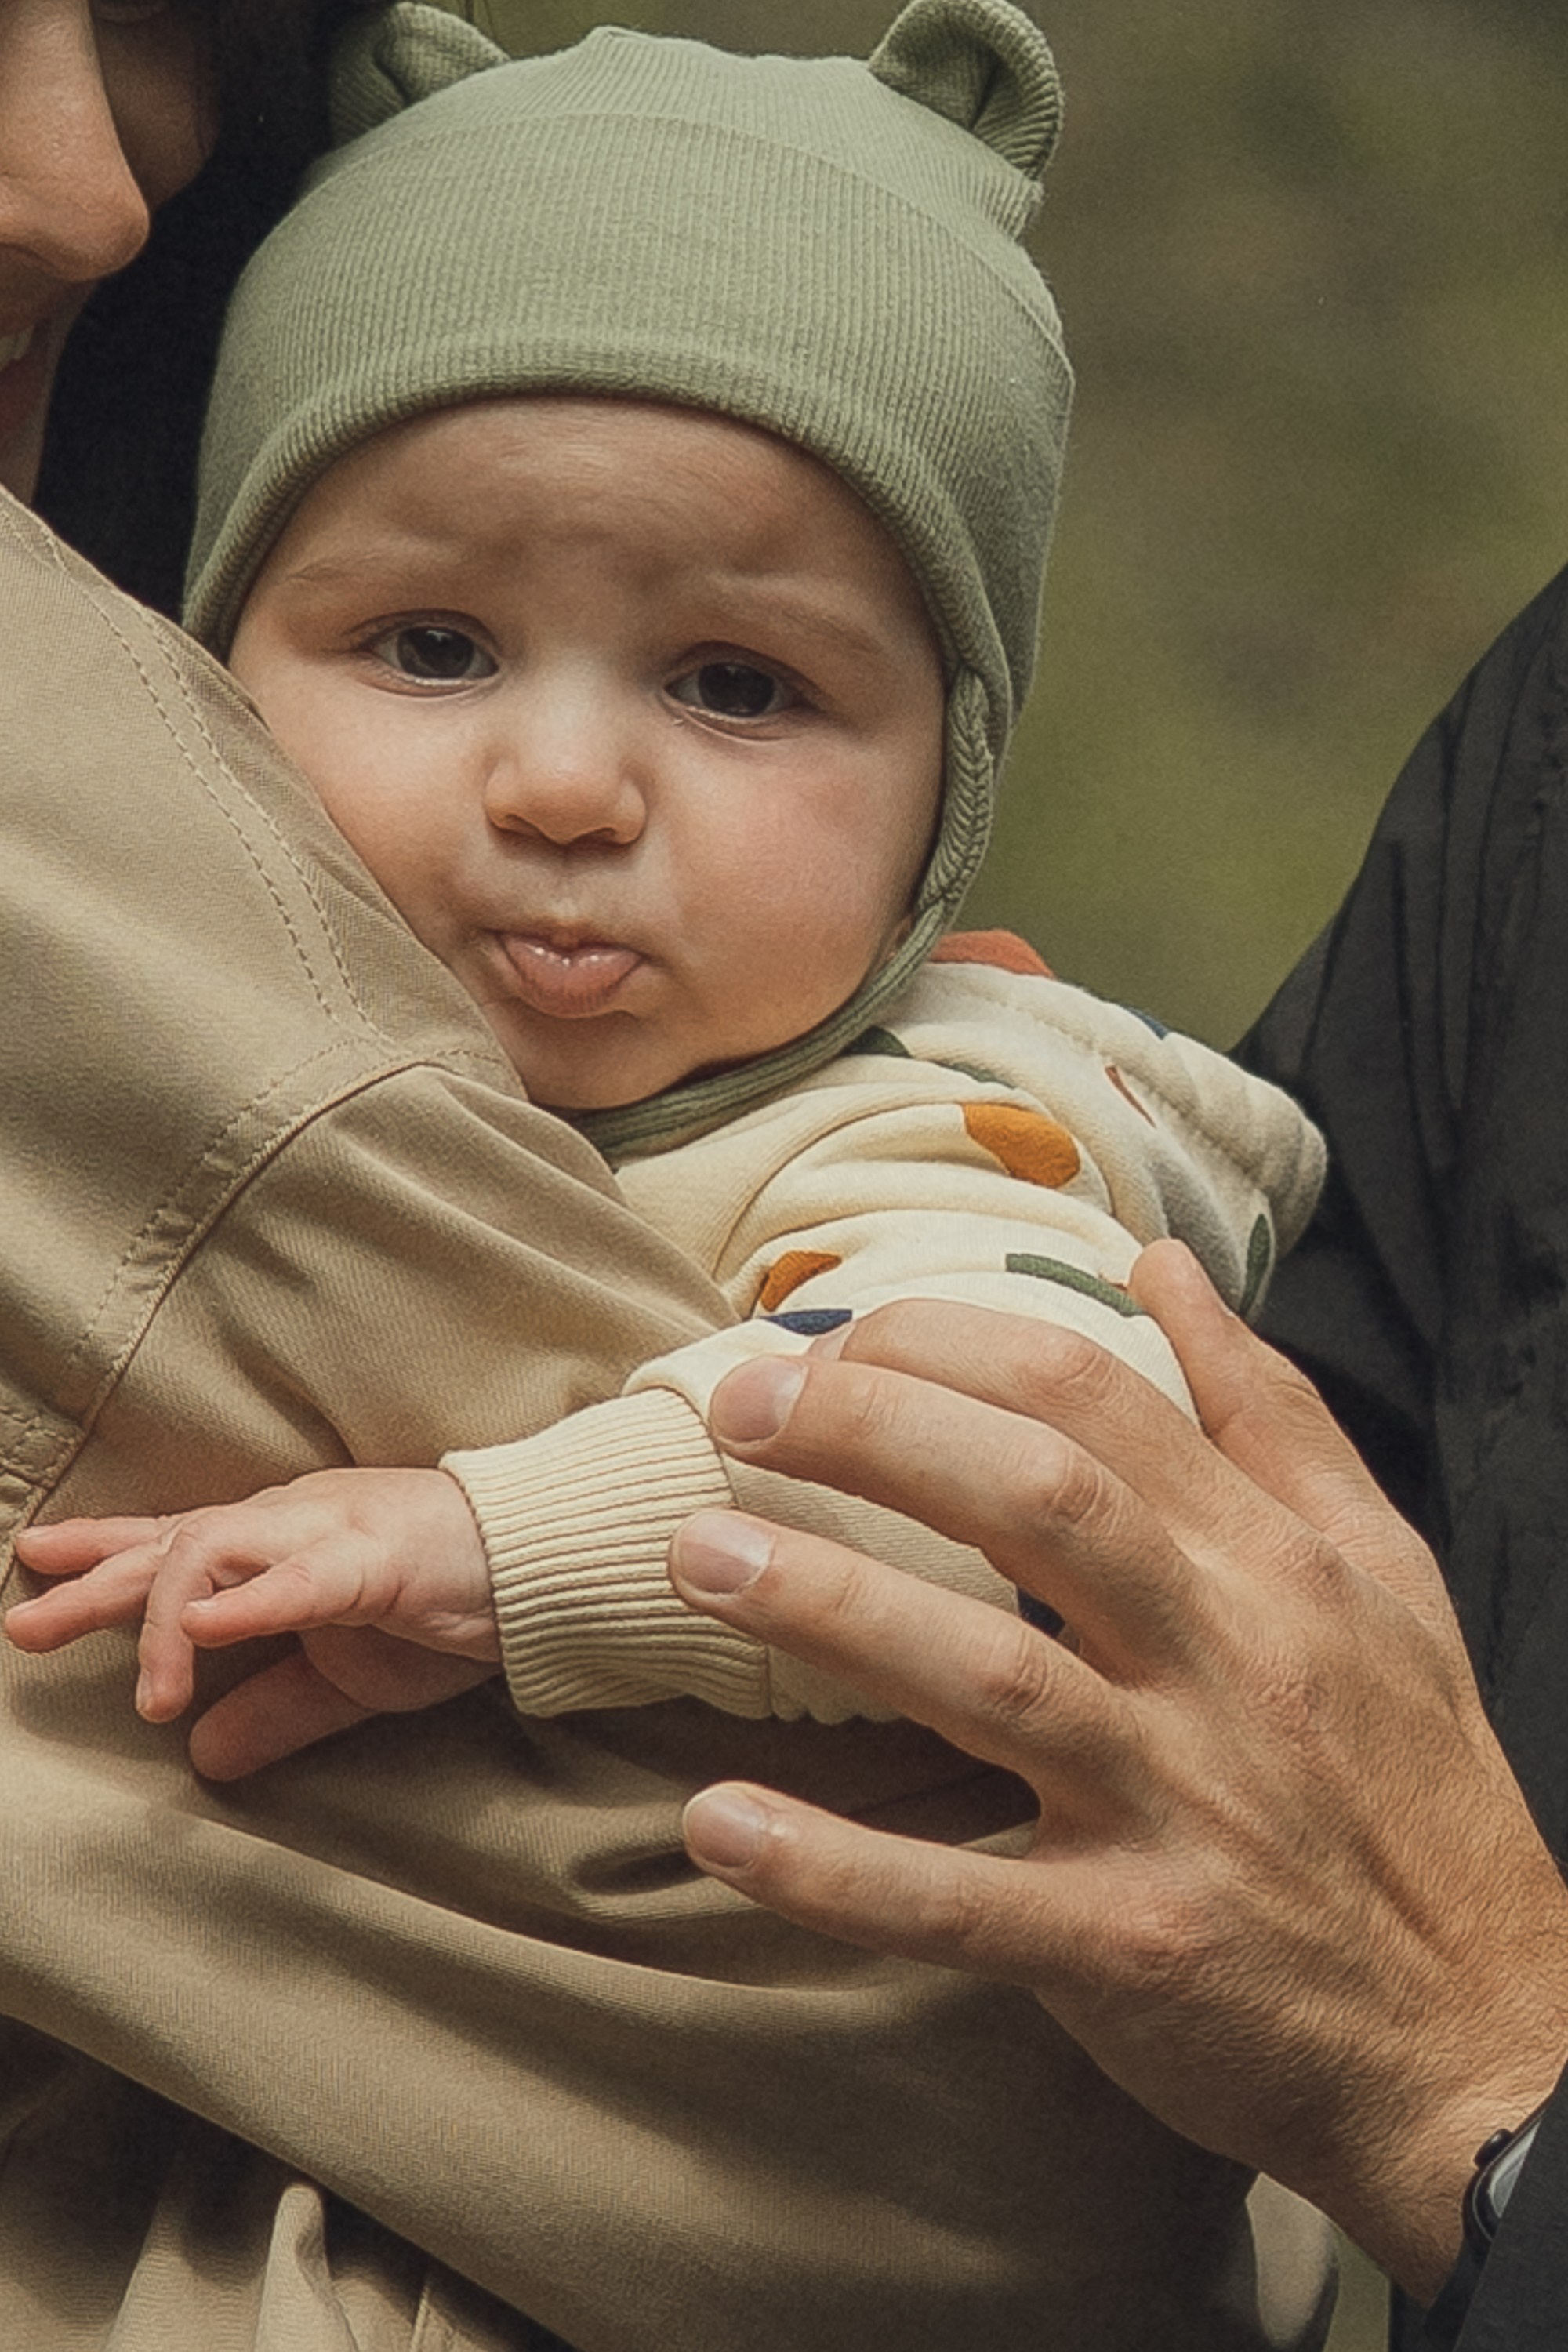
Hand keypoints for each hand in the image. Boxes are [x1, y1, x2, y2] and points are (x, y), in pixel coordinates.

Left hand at [9, 1467, 500, 1778]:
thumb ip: (274, 1710)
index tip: (32, 1563)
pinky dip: (253, 1602)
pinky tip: (206, 1625)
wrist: (549, 1564)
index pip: (176, 1540)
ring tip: (152, 1696)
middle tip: (26, 1626)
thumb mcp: (348, 1674)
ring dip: (170, 1618)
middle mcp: (291, 1519)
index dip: (101, 1552)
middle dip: (97, 1586)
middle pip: (175, 1542)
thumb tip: (204, 1761)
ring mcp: (333, 1530)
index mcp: (282, 1541)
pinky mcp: (385, 1559)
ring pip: (223, 1548)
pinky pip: (308, 1578)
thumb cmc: (452, 1602)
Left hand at [667, 1241, 1567, 2298]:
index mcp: (1273, 1563)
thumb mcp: (1382, 1572)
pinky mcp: (1135, 1948)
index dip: (941, 1348)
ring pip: (988, 1678)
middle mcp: (1228, 1662)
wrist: (1487, 2037)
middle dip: (871, 1431)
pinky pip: (965, 1904)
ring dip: (827, 1608)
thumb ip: (1272, 1411)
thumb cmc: (1413, 1786)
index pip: (1091, 1397)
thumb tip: (1167, 1264)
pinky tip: (719, 1825)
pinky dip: (837, 1869)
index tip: (828, 1343)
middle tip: (736, 1408)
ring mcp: (1182, 1806)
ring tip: (693, 1558)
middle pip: (1035, 1496)